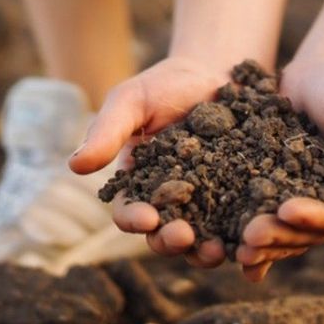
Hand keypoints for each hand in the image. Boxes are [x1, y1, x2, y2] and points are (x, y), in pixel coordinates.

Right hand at [67, 55, 229, 266]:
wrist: (215, 73)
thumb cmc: (164, 85)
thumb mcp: (131, 101)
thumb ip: (107, 132)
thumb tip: (74, 166)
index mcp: (138, 183)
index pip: (129, 211)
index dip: (133, 219)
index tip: (147, 219)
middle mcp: (170, 202)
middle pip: (164, 234)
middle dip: (170, 241)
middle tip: (184, 237)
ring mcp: (206, 203)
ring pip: (201, 239)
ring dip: (204, 251)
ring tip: (217, 251)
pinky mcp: (239, 199)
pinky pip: (238, 225)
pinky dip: (240, 238)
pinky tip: (249, 241)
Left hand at [233, 53, 323, 279]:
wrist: (322, 69)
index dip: (316, 218)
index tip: (286, 211)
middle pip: (313, 232)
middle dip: (281, 236)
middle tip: (249, 237)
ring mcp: (313, 203)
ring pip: (289, 233)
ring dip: (265, 244)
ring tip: (236, 248)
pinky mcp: (285, 194)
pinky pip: (270, 219)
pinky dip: (253, 235)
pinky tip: (228, 248)